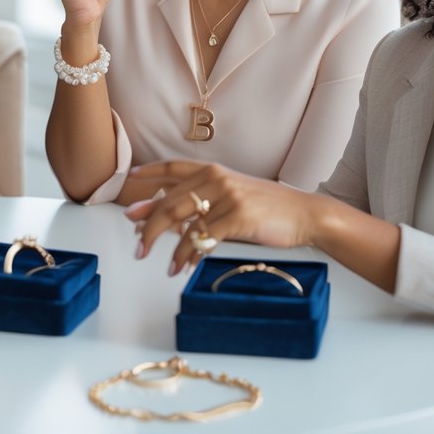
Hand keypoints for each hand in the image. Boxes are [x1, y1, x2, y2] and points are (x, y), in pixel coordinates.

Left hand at [124, 161, 319, 275]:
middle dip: (149, 224)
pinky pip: (204, 237)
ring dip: (167, 246)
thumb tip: (167, 219)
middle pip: (170, 201)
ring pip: (183, 221)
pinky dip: (189, 254)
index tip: (129, 180)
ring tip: (161, 263)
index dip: (149, 173)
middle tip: (137, 245)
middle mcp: (216, 178)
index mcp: (213, 170)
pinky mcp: (238, 216)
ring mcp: (227, 196)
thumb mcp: (232, 196)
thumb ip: (203, 202)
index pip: (172, 167)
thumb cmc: (267, 208)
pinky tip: (183, 266)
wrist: (304, 214)